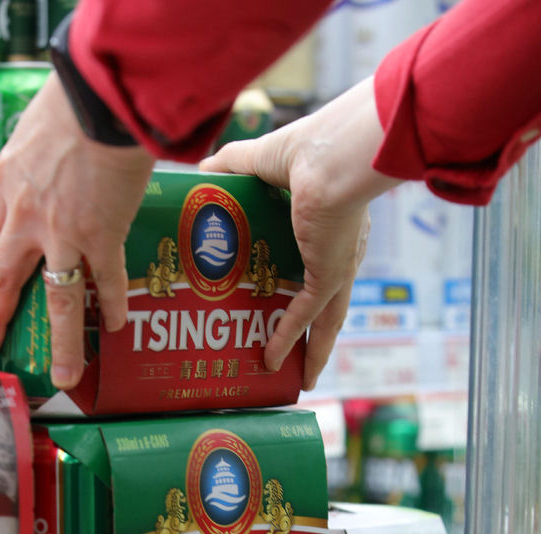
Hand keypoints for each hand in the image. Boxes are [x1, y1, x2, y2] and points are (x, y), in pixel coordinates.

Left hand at [0, 72, 154, 388]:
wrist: (104, 99)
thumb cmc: (75, 101)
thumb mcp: (34, 129)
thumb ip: (35, 159)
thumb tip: (47, 167)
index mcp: (9, 185)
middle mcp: (29, 216)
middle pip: (4, 279)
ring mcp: (65, 232)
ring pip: (59, 301)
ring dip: (61, 343)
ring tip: (64, 374)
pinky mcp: (103, 236)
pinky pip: (106, 282)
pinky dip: (112, 306)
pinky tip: (115, 326)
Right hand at [200, 76, 399, 390]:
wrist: (329, 157)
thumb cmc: (305, 148)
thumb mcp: (258, 160)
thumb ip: (229, 166)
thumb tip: (200, 173)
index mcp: (331, 222)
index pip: (317, 260)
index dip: (303, 282)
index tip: (284, 299)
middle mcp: (340, 250)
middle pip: (327, 303)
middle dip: (315, 333)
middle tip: (297, 355)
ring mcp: (338, 266)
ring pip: (327, 320)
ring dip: (312, 351)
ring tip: (299, 379)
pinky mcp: (328, 276)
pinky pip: (306, 316)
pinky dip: (289, 339)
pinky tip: (272, 360)